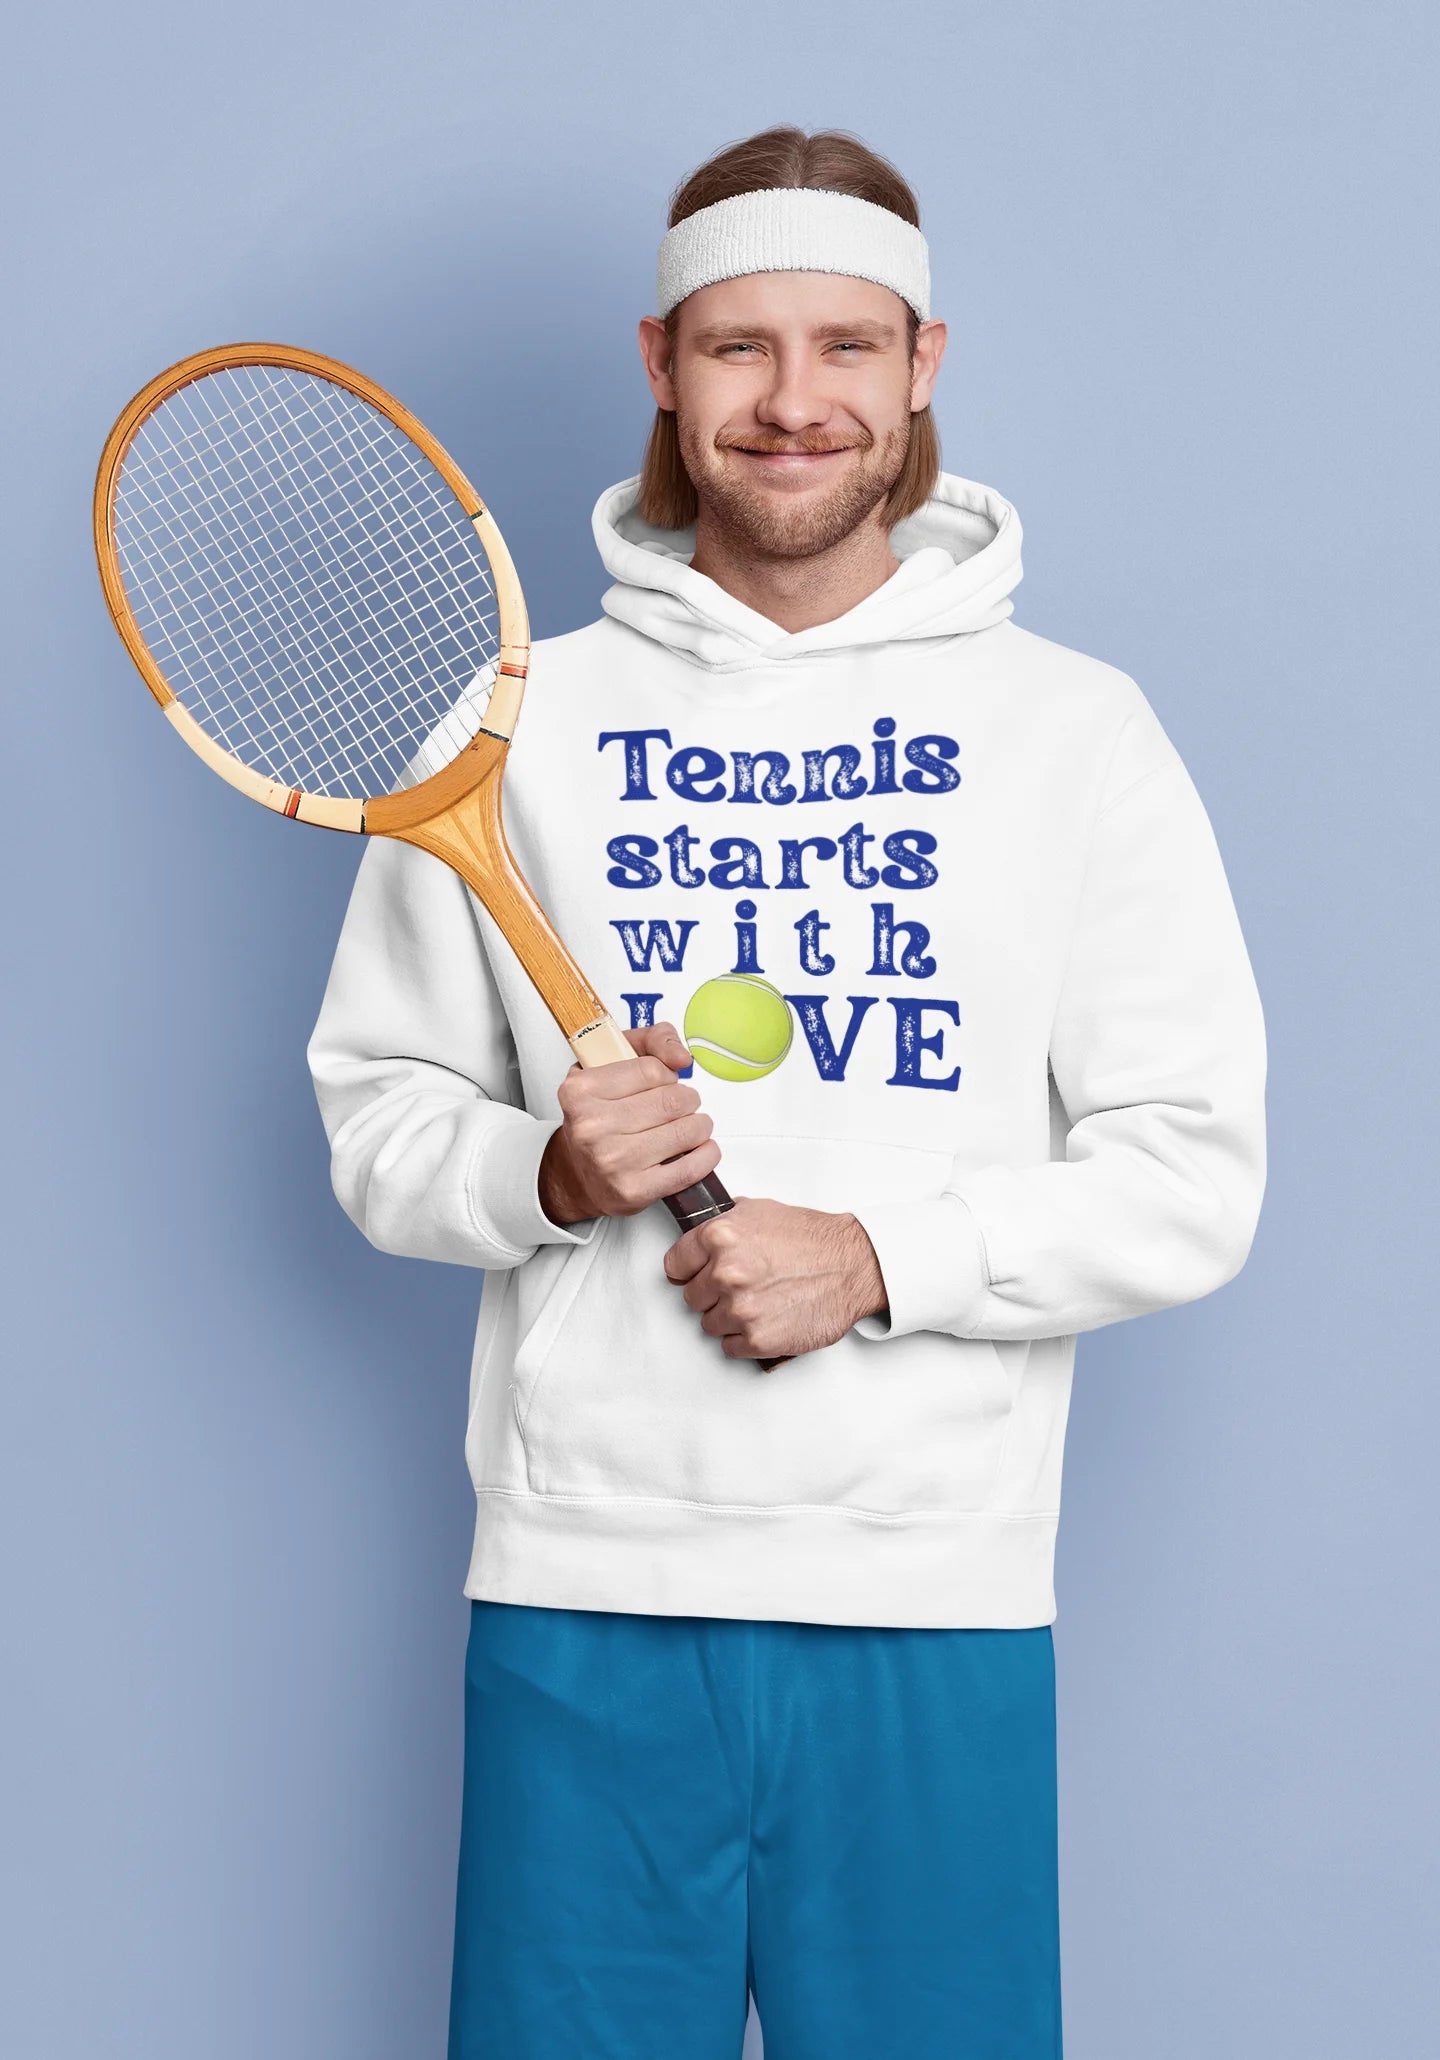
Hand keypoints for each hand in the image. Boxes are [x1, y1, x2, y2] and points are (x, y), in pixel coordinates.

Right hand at [538, 1023, 719, 1225]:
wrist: (577, 1173)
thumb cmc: (598, 1116)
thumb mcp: (611, 1064)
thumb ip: (651, 1041)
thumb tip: (680, 1058)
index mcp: (581, 1090)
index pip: (653, 1070)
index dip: (667, 1075)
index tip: (663, 1082)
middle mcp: (591, 1126)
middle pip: (673, 1101)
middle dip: (687, 1101)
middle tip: (681, 1106)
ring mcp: (612, 1161)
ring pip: (686, 1132)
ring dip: (699, 1127)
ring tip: (689, 1127)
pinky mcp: (632, 1190)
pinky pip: (688, 1169)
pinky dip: (705, 1156)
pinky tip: (701, 1149)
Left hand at [663, 1198, 887, 1361]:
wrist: (851, 1266)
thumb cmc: (811, 1239)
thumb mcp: (759, 1211)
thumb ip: (722, 1223)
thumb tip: (698, 1235)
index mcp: (719, 1238)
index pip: (674, 1265)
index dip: (689, 1269)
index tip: (699, 1272)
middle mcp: (725, 1274)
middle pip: (691, 1297)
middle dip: (712, 1293)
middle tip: (740, 1286)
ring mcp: (740, 1310)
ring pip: (709, 1324)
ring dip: (728, 1317)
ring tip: (758, 1302)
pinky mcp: (757, 1340)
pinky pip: (729, 1348)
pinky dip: (744, 1339)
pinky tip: (765, 1320)